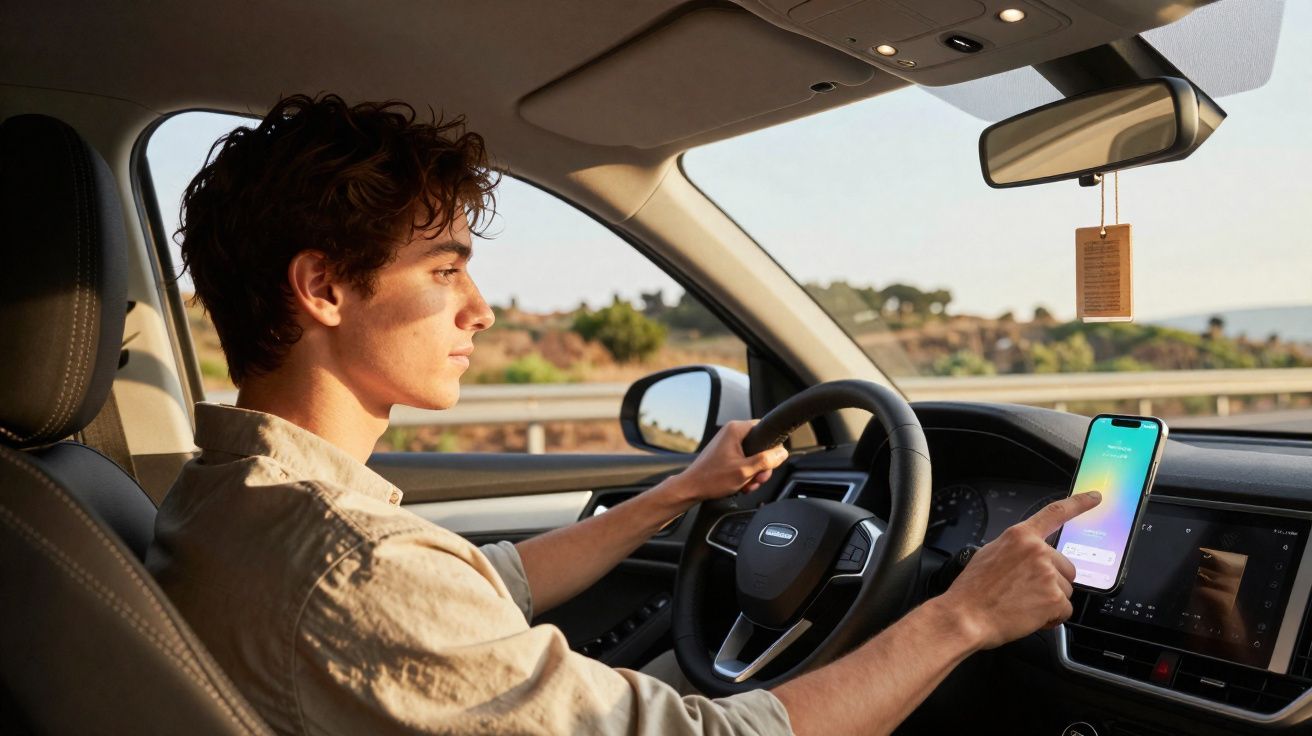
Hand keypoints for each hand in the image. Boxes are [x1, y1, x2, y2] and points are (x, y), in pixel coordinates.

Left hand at [668, 420, 789, 504]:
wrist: (691, 488)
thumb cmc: (712, 479)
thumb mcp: (745, 471)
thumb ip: (766, 460)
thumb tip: (782, 453)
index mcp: (736, 430)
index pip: (765, 428)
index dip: (772, 446)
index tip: (771, 461)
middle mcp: (732, 432)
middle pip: (761, 446)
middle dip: (762, 466)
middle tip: (757, 478)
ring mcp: (728, 443)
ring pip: (753, 456)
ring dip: (754, 473)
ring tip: (746, 484)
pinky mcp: (725, 454)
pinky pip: (744, 461)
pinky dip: (745, 473)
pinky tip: (741, 484)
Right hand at [939, 491, 1101, 650]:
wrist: (965, 617)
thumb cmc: (973, 591)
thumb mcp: (989, 555)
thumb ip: (1016, 550)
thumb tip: (1027, 556)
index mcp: (1020, 537)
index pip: (1055, 513)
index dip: (1079, 503)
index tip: (1095, 497)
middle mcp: (1037, 551)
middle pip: (1065, 567)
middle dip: (1052, 582)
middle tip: (1025, 592)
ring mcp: (1047, 574)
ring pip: (1066, 590)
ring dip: (1050, 601)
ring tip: (1022, 605)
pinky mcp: (1054, 598)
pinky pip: (1065, 610)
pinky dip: (1051, 617)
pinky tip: (1029, 616)